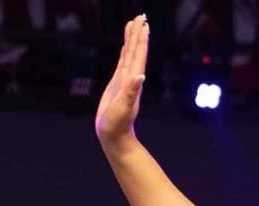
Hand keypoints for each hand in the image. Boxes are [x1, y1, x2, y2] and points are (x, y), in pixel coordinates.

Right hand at [95, 14, 148, 146]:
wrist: (115, 137)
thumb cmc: (117, 125)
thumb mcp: (123, 108)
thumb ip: (131, 92)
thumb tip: (140, 76)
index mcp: (133, 81)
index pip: (138, 55)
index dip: (140, 40)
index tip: (143, 23)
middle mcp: (131, 78)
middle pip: (135, 51)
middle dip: (138, 34)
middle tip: (141, 16)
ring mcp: (125, 80)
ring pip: (129, 54)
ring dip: (132, 40)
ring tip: (133, 24)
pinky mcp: (117, 84)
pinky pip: (122, 63)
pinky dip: (125, 52)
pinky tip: (126, 46)